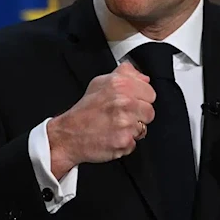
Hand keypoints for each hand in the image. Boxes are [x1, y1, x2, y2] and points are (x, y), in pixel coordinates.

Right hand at [47, 62, 155, 178]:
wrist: (69, 135)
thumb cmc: (85, 111)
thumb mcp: (100, 83)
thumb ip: (125, 75)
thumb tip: (144, 78)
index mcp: (120, 85)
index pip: (150, 93)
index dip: (141, 99)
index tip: (131, 103)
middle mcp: (124, 102)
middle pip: (150, 111)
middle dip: (138, 116)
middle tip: (121, 116)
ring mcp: (125, 122)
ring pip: (144, 128)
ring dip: (132, 130)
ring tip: (115, 126)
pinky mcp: (124, 141)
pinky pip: (135, 143)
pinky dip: (125, 143)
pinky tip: (112, 136)